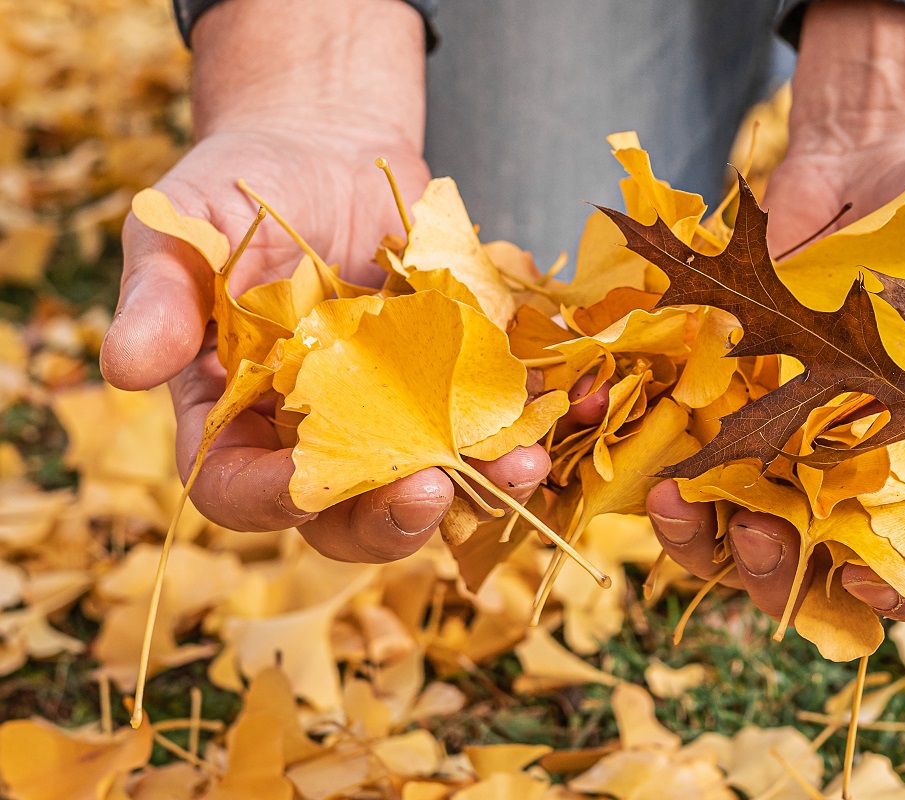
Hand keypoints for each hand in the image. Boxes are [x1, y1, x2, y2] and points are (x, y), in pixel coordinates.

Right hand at [99, 0, 554, 561]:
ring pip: (436, 480)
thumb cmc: (242, 189)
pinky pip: (497, 422)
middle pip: (349, 513)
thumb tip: (124, 369)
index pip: (242, 490)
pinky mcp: (458, 383)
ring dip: (481, 487)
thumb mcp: (183, 226)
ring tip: (524, 466)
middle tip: (430, 490)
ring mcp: (397, 415)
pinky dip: (534, 422)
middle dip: (391, 517)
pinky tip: (568, 407)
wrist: (330, 147)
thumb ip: (161, 295)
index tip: (304, 486)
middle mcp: (321, 435)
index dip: (270, 501)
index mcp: (238, 419)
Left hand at [646, 0, 904, 623]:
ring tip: (688, 511)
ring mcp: (800, 446)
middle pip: (834, 572)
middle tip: (767, 539)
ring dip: (718, 549)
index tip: (878, 581)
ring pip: (755, 541)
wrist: (879, 157)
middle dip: (793, 575)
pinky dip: (679, 495)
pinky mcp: (737, 410)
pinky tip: (663, 475)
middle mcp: (876, 473)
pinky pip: (704, 481)